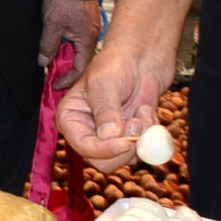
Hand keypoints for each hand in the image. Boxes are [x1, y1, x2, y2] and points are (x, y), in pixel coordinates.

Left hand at [39, 0, 102, 88]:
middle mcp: (92, 34)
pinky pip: (78, 36)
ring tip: (51, 58)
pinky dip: (67, 43)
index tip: (56, 84)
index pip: (81, 68)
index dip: (68, 79)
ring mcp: (90, 25)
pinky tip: (57, 41)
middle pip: (81, 58)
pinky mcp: (86, 18)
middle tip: (51, 74)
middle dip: (66, 68)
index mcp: (87, 39)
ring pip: (78, 47)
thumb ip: (48, 45)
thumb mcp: (52, 24)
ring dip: (65, 54)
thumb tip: (44, 62)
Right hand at [57, 40, 168, 171]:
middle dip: (125, 146)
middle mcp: (88, 131)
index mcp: (71, 118)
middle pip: (103, 161)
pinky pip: (142, 150)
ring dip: (140, 138)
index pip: (82, 146)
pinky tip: (145, 112)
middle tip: (135, 124)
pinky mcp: (130, 137)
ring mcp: (111, 136)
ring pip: (125, 158)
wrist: (140, 59)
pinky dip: (150, 134)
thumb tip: (108, 136)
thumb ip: (105, 111)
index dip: (103, 149)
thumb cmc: (115, 64)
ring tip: (141, 112)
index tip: (124, 142)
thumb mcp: (104, 83)